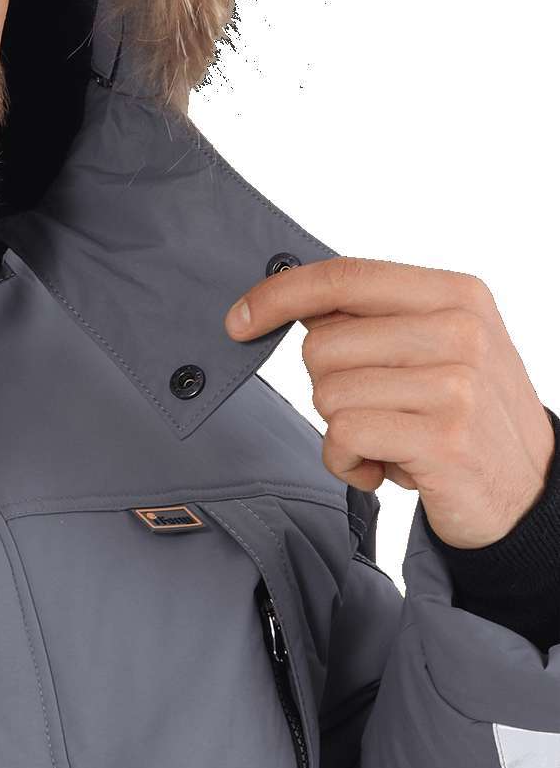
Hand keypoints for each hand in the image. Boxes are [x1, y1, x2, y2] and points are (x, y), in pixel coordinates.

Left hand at [223, 257, 554, 547]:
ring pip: (328, 393)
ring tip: (387, 440)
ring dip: (340, 430)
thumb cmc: (466, 415)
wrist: (528, 490)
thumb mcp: (437, 347)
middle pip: (323, 345)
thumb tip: (292, 305)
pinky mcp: (443, 438)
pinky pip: (343, 437)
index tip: (240, 319)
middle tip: (375, 410)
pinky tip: (383, 468)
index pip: (345, 276)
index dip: (281, 294)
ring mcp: (456, 384)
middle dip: (328, 387)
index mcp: (456, 294)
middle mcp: (461, 331)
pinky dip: (347, 462)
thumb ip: (375, 321)